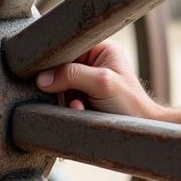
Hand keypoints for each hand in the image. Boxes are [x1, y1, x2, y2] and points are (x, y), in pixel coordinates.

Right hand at [36, 40, 159, 117]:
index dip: (56, 61)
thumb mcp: (101, 83)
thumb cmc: (129, 104)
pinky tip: (80, 112)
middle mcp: (94, 61)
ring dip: (66, 99)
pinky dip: (69, 107)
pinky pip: (65, 98)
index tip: (46, 75)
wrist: (138, 132)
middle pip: (62, 67)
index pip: (68, 48)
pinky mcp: (84, 96)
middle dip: (63, 85)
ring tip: (79, 108)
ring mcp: (88, 79)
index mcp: (101, 49)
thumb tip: (41, 78)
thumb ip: (71, 75)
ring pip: (61, 85)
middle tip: (73, 98)